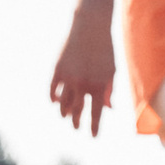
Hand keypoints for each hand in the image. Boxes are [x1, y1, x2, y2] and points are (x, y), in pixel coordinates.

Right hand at [50, 15, 117, 136]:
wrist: (91, 27)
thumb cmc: (105, 49)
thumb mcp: (111, 70)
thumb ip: (109, 90)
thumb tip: (109, 108)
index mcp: (99, 86)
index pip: (96, 113)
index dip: (94, 126)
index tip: (93, 137)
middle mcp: (83, 84)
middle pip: (77, 110)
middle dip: (77, 121)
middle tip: (76, 128)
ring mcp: (69, 77)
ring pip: (63, 103)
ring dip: (64, 112)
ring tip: (66, 117)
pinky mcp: (58, 69)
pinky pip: (52, 90)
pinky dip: (53, 98)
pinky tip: (55, 102)